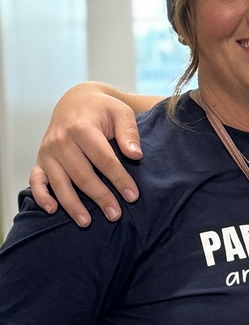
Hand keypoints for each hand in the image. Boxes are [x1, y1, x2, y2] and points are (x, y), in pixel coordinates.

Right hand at [30, 83, 144, 225]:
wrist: (76, 101)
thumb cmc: (103, 110)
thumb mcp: (120, 112)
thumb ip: (129, 132)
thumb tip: (136, 155)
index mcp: (82, 128)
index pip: (104, 159)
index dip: (119, 179)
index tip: (133, 196)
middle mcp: (61, 141)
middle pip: (82, 175)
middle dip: (100, 197)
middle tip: (115, 215)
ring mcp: (48, 152)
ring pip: (60, 183)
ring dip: (73, 205)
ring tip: (87, 222)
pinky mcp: (40, 160)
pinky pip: (36, 181)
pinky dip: (42, 196)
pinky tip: (52, 210)